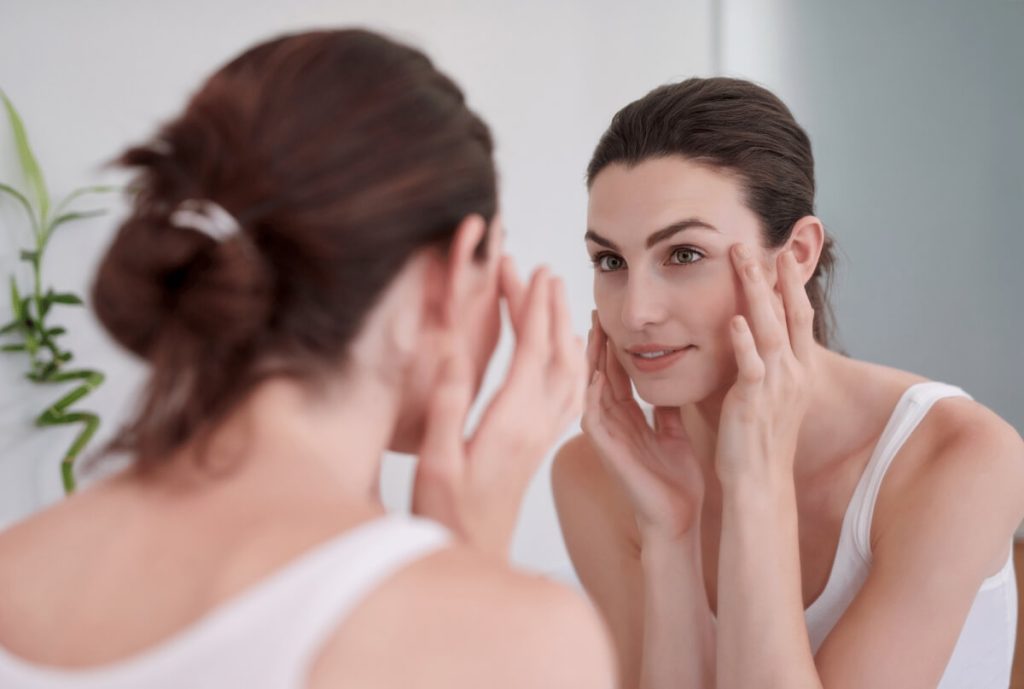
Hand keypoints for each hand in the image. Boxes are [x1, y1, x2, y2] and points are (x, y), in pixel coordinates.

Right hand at [412, 258, 585, 556]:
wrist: (475, 557)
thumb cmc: (447, 515)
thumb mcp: (437, 462)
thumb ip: (448, 407)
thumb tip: (454, 352)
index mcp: (511, 423)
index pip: (531, 352)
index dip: (534, 308)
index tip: (532, 273)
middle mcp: (535, 425)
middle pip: (555, 353)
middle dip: (550, 307)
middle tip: (542, 270)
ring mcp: (542, 435)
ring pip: (569, 372)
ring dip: (565, 330)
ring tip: (556, 298)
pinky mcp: (539, 444)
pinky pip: (570, 394)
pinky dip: (573, 362)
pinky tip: (568, 353)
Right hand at [581, 314, 703, 541]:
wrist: (679, 520)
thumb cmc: (676, 482)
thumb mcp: (675, 433)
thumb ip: (667, 409)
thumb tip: (671, 380)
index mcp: (628, 418)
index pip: (616, 374)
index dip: (614, 345)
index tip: (613, 316)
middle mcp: (613, 424)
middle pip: (599, 374)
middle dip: (597, 344)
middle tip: (595, 312)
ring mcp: (607, 437)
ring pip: (591, 391)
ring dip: (590, 362)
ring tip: (591, 332)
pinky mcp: (606, 452)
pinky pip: (592, 419)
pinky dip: (592, 396)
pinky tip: (594, 374)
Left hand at [715, 246, 814, 488]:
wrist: (760, 482)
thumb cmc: (757, 442)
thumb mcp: (767, 397)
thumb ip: (760, 367)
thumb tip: (745, 339)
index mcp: (798, 373)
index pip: (800, 319)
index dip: (793, 286)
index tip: (782, 256)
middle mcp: (793, 375)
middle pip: (791, 315)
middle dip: (779, 278)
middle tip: (765, 244)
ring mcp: (776, 387)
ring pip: (770, 330)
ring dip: (757, 293)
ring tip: (745, 262)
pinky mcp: (753, 402)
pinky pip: (751, 366)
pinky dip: (744, 342)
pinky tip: (734, 319)